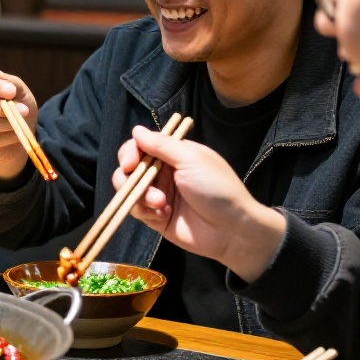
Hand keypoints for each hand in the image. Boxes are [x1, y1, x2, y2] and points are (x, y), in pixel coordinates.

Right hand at [115, 126, 286, 281]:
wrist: (231, 230)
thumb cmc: (217, 189)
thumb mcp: (191, 160)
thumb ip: (161, 145)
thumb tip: (136, 130)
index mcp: (174, 155)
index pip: (141, 146)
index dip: (130, 153)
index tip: (130, 163)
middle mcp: (163, 173)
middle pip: (129, 168)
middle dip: (129, 176)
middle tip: (138, 184)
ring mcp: (158, 195)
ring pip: (129, 189)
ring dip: (140, 196)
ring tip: (161, 204)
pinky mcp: (156, 217)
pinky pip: (136, 210)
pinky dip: (145, 211)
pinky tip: (162, 215)